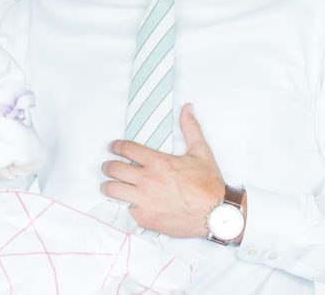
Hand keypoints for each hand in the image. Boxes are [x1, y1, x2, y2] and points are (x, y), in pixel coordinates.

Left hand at [100, 104, 230, 237]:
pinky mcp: (145, 218)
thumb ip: (191, 128)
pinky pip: (125, 209)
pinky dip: (124, 204)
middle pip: (113, 169)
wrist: (216, 215)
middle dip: (108, 166)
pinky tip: (127, 202)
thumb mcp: (201, 152)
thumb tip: (187, 107)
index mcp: (158, 162)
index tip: (113, 147)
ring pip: (112, 190)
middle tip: (108, 167)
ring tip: (109, 185)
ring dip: (108, 186)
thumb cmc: (209, 184)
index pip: (126, 149)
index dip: (116, 146)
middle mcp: (147, 180)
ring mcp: (144, 201)